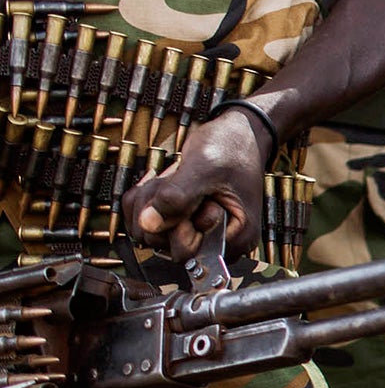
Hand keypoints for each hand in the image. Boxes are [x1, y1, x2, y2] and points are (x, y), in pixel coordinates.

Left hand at [122, 110, 269, 260]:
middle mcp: (217, 242)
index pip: (187, 252)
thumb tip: (148, 224)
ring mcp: (198, 233)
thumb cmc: (231, 148)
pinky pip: (147, 221)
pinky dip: (145, 198)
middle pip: (164, 244)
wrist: (236, 135)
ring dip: (150, 200)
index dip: (174, 225)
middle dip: (158, 208)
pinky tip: (166, 180)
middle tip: (176, 181)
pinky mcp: (184, 223)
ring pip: (151, 231)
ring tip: (174, 178)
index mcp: (235, 237)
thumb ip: (177, 196)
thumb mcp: (204, 167)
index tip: (187, 196)